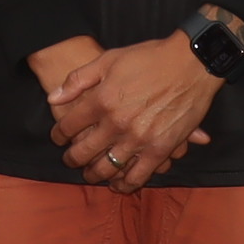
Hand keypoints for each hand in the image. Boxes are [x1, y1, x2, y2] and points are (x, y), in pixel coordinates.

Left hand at [44, 33, 219, 189]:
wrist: (190, 63)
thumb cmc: (149, 58)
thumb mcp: (109, 60)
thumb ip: (78, 80)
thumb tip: (53, 97)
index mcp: (101, 101)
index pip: (68, 127)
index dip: (58, 135)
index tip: (58, 138)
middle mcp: (116, 124)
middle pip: (83, 153)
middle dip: (72, 159)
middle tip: (70, 160)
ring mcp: (138, 139)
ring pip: (107, 169)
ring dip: (94, 174)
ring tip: (91, 173)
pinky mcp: (160, 149)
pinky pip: (138, 176)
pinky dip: (125, 184)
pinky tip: (118, 185)